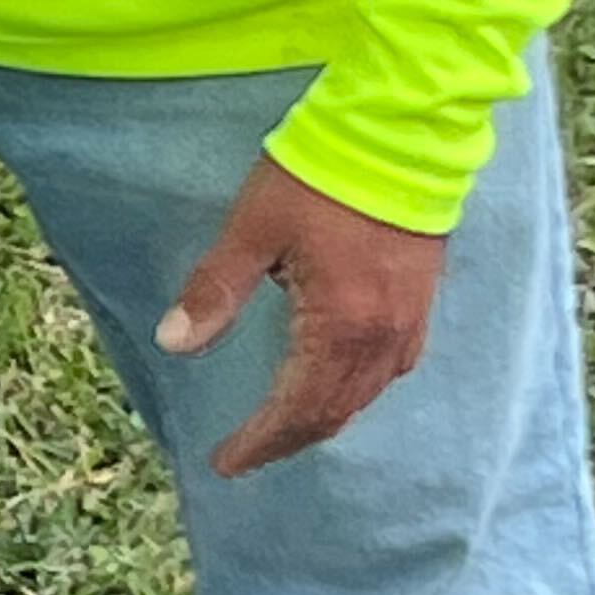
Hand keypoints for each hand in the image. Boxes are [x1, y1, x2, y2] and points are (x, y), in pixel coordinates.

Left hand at [156, 152, 446, 478]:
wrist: (401, 132)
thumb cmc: (318, 176)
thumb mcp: (252, 229)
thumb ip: (215, 289)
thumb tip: (174, 342)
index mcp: (339, 325)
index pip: (296, 408)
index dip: (260, 442)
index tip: (225, 462)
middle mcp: (381, 336)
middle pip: (333, 411)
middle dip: (288, 439)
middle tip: (247, 455)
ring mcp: (409, 319)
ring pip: (365, 393)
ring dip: (323, 418)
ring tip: (284, 430)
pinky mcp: (420, 298)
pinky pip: (391, 366)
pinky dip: (357, 388)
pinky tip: (339, 382)